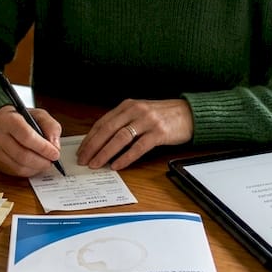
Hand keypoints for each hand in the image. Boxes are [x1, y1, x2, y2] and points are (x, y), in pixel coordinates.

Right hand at [0, 105, 63, 176]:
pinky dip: (28, 171)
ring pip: (18, 166)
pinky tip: (35, 166)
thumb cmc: (21, 118)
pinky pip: (14, 172)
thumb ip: (51, 127)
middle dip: (41, 161)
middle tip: (52, 161)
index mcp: (8, 120)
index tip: (55, 153)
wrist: (1, 122)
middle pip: (22, 155)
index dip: (43, 147)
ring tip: (45, 163)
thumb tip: (55, 146)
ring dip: (36, 168)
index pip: (26, 136)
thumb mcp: (39, 115)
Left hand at [77, 98, 191, 170]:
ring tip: (96, 164)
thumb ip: (124, 122)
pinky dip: (126, 157)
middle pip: (108, 130)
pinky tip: (117, 165)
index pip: (102, 122)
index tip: (81, 150)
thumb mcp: (140, 113)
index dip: (90, 138)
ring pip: (120, 138)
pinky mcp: (159, 132)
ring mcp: (147, 121)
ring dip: (105, 153)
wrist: (190, 113)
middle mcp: (136, 111)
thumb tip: (103, 142)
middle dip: (93, 146)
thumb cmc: (164, 116)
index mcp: (128, 106)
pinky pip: (138, 147)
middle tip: (83, 159)